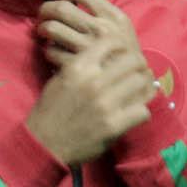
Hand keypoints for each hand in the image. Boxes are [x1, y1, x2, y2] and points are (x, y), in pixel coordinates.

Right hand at [27, 40, 156, 166]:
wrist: (44, 143)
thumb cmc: (50, 111)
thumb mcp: (60, 79)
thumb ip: (83, 66)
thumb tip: (106, 57)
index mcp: (79, 67)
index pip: (111, 42)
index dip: (122, 47)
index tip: (124, 54)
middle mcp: (94, 82)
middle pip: (133, 61)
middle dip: (138, 65)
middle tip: (137, 73)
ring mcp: (106, 104)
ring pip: (141, 83)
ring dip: (142, 88)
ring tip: (139, 92)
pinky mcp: (114, 125)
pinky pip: (142, 111)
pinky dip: (140, 112)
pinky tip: (133, 114)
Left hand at [36, 0, 144, 73]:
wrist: (135, 87)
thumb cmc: (124, 56)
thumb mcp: (122, 30)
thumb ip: (101, 14)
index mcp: (115, 17)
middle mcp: (102, 30)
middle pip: (61, 8)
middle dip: (45, 8)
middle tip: (43, 14)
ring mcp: (89, 49)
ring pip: (52, 28)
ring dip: (43, 28)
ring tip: (44, 32)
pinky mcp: (77, 67)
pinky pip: (51, 51)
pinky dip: (48, 50)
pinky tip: (53, 52)